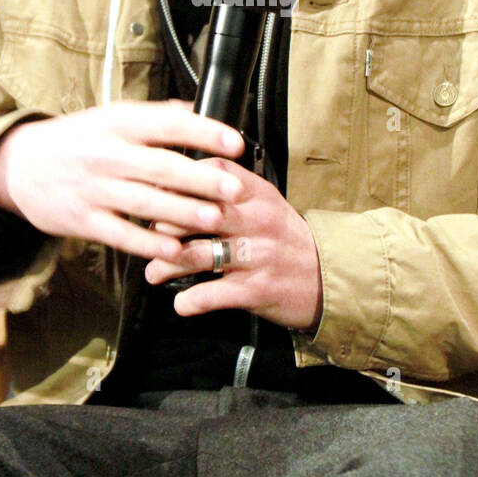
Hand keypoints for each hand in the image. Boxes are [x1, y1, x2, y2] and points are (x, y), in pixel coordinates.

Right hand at [0, 100, 245, 260]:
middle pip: (161, 166)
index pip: (168, 123)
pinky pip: (120, 234)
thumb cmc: (77, 140)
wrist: (19, 165)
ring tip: (213, 219)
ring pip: (144, 202)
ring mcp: (94, 188)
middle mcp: (107, 153)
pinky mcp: (83, 219)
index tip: (234, 143)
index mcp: (119, 123)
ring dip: (182, 212)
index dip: (204, 132)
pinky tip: (173, 248)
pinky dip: (148, 243)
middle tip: (234, 188)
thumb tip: (200, 109)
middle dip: (201, 178)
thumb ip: (156, 116)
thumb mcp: (112, 116)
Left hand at [145, 160, 322, 332]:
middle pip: (198, 213)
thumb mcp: (266, 206)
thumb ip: (230, 194)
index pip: (213, 173)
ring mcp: (256, 255)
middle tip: (148, 236)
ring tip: (153, 272)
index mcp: (258, 194)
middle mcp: (256, 220)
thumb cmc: (286, 241)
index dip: (180, 179)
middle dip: (165, 224)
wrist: (329, 278)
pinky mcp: (257, 289)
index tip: (157, 190)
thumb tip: (179, 190)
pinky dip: (190, 301)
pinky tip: (181, 303)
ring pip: (197, 254)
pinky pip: (212, 294)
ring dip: (167, 264)